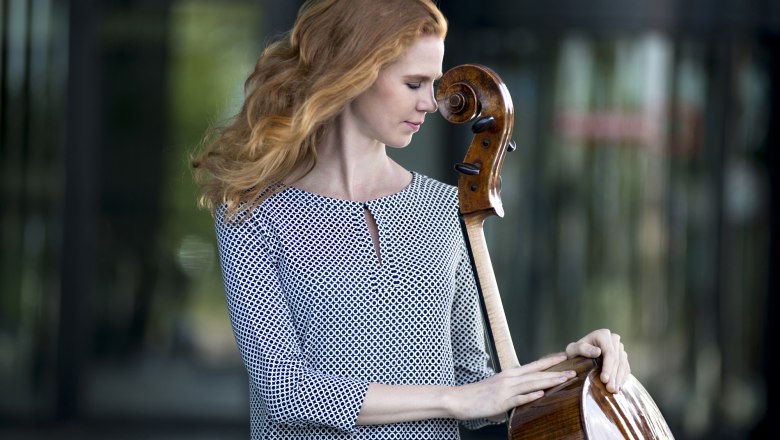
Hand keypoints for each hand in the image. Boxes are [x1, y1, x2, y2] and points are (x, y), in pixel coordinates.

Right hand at [448, 353, 575, 420]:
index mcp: (510, 375)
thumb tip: (527, 395)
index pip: (534, 365)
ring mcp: (505, 390)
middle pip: (537, 373)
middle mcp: (510, 379)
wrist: (459, 399)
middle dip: (557, 371)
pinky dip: (530, 396)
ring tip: (565, 379)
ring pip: (531, 383)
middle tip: (574, 370)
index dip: (550, 361)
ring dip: (549, 381)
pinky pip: (518, 399)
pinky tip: (541, 394)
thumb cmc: (479, 395)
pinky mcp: (500, 402)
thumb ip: (514, 390)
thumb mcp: (499, 388)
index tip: (565, 356)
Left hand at [565, 328, 629, 392]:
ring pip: (623, 365)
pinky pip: (626, 368)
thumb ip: (582, 349)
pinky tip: (618, 387)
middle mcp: (614, 339)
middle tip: (610, 389)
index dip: (608, 367)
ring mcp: (620, 348)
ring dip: (619, 379)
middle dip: (614, 376)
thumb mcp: (573, 349)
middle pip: (617, 360)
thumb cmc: (575, 352)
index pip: (609, 353)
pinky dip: (622, 378)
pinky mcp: (623, 356)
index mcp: (603, 335)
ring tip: (614, 390)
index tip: (604, 379)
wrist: (580, 354)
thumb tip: (597, 351)